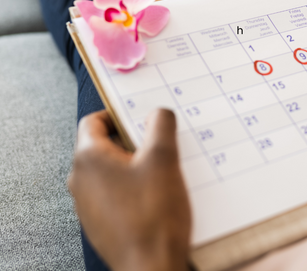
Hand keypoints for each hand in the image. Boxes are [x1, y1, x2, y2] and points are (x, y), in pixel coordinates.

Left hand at [68, 109, 190, 270]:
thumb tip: (158, 113)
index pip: (93, 120)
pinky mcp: (100, 221)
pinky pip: (114, 191)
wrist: (152, 267)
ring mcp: (88, 203)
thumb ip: (161, 125)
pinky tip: (156, 192)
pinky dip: (132, 184)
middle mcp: (81, 180)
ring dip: (134, 162)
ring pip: (110, 168)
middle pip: (103, 144)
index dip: (117, 113)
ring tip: (161, 169)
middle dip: (132, 139)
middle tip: (157, 142)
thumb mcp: (164, 158)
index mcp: (88, 159)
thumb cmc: (153, 215)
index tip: (139, 116)